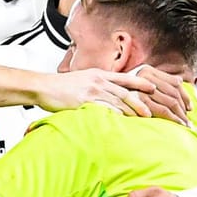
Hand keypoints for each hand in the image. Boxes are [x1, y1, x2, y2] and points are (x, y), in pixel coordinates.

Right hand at [36, 67, 188, 123]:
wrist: (43, 86)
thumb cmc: (60, 86)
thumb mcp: (81, 79)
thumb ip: (95, 84)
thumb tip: (106, 93)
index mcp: (99, 74)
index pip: (125, 78)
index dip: (141, 82)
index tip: (154, 86)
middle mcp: (98, 81)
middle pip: (125, 91)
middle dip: (141, 101)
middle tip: (153, 110)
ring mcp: (92, 91)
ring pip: (118, 101)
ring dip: (132, 110)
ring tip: (144, 118)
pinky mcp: (85, 101)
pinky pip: (104, 109)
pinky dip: (115, 115)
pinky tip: (123, 121)